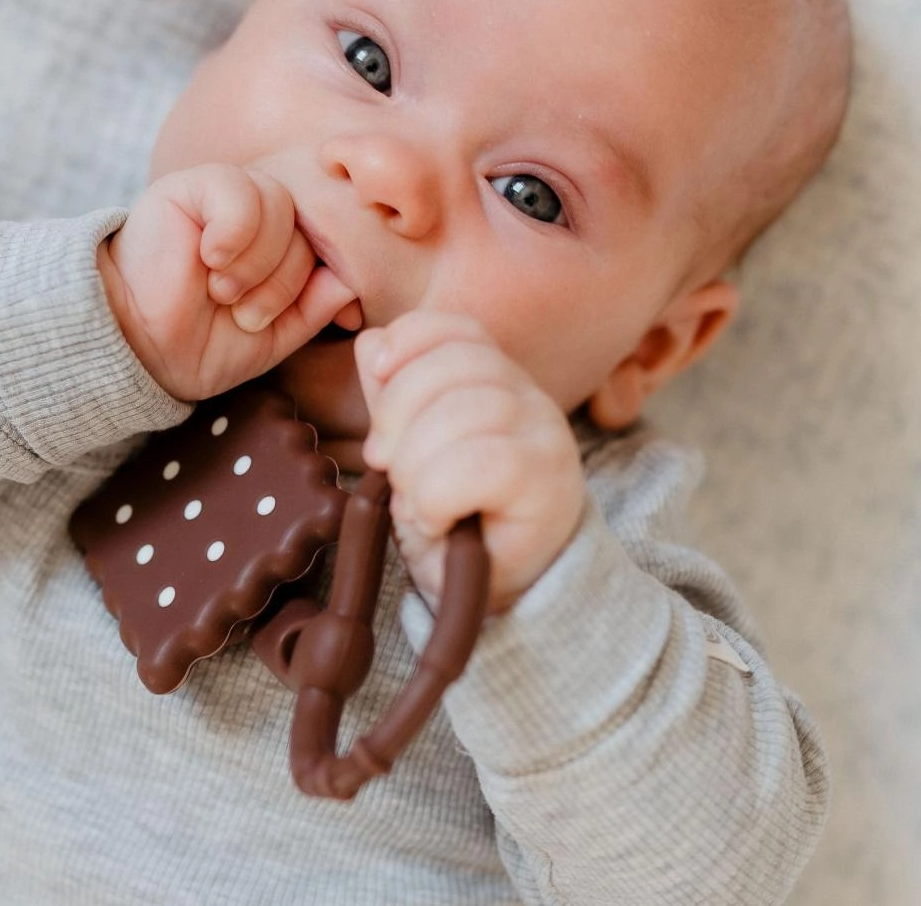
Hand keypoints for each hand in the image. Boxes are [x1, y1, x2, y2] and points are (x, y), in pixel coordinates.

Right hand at [100, 164, 360, 400]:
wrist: (138, 349)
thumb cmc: (201, 344)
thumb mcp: (273, 337)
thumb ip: (315, 307)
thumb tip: (349, 279)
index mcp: (280, 246)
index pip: (327, 245)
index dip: (308, 284)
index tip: (267, 320)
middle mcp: (259, 216)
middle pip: (307, 228)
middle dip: (280, 282)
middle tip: (238, 310)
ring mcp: (228, 196)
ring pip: (281, 207)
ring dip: (256, 262)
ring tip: (220, 290)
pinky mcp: (195, 185)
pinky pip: (241, 190)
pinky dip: (234, 232)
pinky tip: (208, 258)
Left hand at [355, 310, 585, 613]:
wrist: (490, 592)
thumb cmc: (451, 517)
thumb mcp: (409, 450)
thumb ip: (393, 397)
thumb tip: (371, 344)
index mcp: (493, 379)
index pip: (457, 327)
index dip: (408, 340)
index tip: (375, 375)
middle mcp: (529, 398)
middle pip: (454, 364)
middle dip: (398, 414)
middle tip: (386, 466)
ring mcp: (546, 438)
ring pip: (466, 413)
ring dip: (416, 465)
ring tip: (415, 501)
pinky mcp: (549, 485)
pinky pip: (483, 464)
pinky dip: (440, 494)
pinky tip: (437, 519)